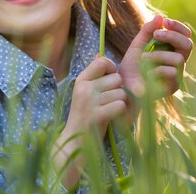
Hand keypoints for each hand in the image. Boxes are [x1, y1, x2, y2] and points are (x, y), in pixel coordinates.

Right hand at [55, 56, 126, 187]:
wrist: (74, 142)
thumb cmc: (84, 115)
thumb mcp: (85, 92)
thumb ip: (94, 74)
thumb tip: (99, 54)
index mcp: (81, 80)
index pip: (102, 61)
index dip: (112, 68)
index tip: (110, 80)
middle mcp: (84, 88)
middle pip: (117, 78)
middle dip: (119, 90)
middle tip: (109, 101)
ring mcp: (89, 102)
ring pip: (121, 93)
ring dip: (120, 103)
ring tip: (109, 110)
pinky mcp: (96, 115)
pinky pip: (120, 105)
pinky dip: (120, 113)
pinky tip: (111, 117)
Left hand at [118, 15, 192, 116]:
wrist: (123, 86)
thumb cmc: (131, 66)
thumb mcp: (137, 44)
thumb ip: (148, 30)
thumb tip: (160, 16)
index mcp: (172, 49)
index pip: (185, 35)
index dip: (178, 27)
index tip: (166, 22)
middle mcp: (178, 60)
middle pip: (188, 45)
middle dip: (172, 37)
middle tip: (156, 35)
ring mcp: (177, 74)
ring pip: (178, 58)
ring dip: (159, 55)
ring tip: (143, 58)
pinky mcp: (174, 86)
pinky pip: (172, 72)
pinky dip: (157, 70)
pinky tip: (147, 74)